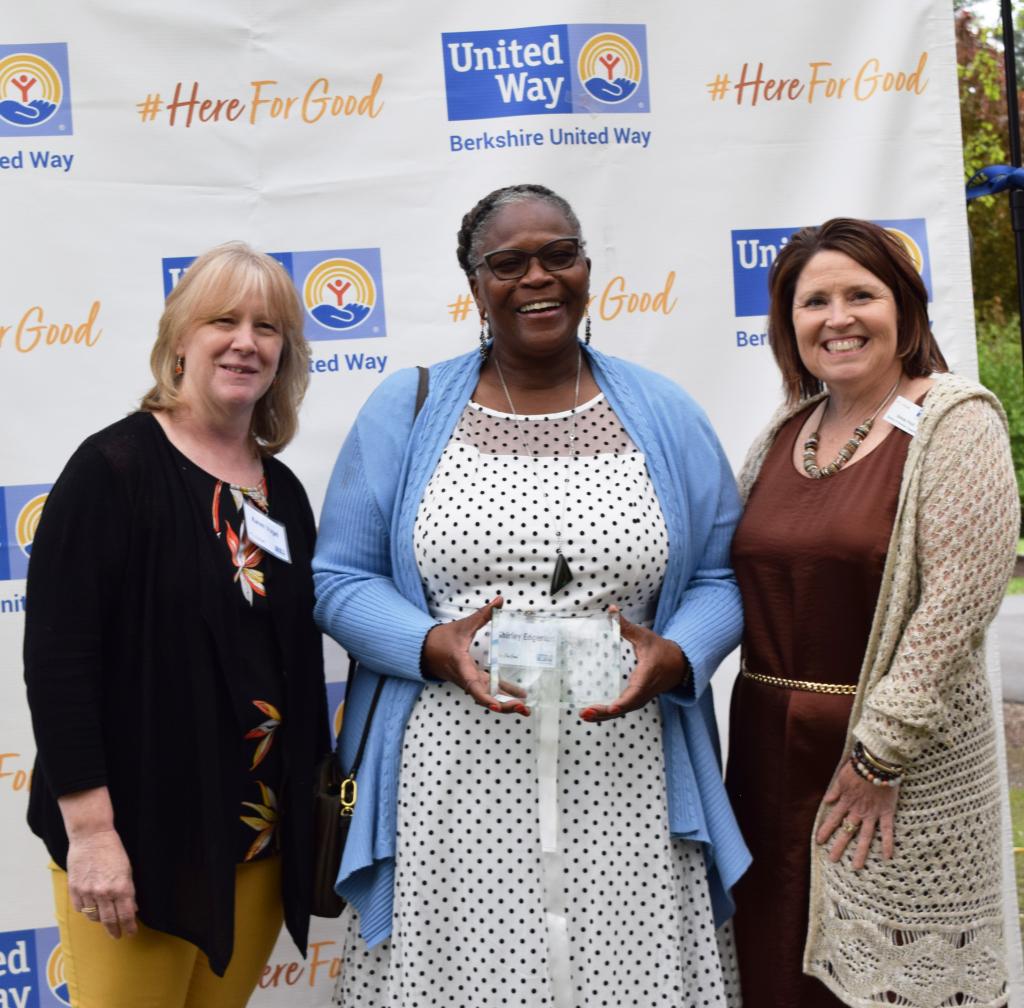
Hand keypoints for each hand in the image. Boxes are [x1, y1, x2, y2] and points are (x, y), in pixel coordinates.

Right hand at [66, 828, 137, 938]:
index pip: (126, 915)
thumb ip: (129, 890)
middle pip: (109, 920)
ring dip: (101, 921)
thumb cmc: (113, 850)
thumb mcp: (128, 869)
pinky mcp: (74, 889)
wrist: (91, 836)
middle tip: (118, 936)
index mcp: (121, 887)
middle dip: (115, 930)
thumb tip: (133, 908)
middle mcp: (104, 892)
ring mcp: (87, 892)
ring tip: (106, 920)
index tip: (131, 933)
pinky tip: (91, 909)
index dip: (129, 926)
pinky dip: (87, 911)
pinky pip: (81, 909)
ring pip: (94, 917)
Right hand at [422, 596, 528, 715]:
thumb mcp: (464, 625)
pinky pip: (490, 691)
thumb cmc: (443, 639)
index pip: (472, 685)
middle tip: (523, 708)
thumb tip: (500, 600)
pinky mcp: (474, 681)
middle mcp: (466, 679)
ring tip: (526, 709)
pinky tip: (521, 696)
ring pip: (489, 697)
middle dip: (504, 706)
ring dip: (506, 704)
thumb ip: (483, 614)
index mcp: (461, 666)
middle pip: (485, 698)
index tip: (496, 706)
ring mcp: (471, 682)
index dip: (485, 697)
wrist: (427, 651)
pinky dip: (504, 695)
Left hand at [580, 608, 688, 722]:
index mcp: (646, 676)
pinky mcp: (637, 701)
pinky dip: (607, 714)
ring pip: (622, 711)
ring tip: (584, 715)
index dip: (623, 702)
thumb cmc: (660, 650)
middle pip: (624, 707)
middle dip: (605, 712)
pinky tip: (591, 715)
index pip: (635, 693)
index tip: (612, 708)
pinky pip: (622, 710)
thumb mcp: (644, 636)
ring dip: (603, 716)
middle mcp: (644, 691)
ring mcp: (641, 698)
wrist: (678, 665)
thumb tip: (611, 609)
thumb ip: (625, 626)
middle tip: (585, 712)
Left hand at [816, 759, 897, 869]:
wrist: (877, 762)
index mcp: (846, 801)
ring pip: (865, 836)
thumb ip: (835, 790)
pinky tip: (887, 856)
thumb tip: (827, 801)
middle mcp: (858, 810)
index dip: (826, 830)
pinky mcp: (886, 812)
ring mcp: (872, 813)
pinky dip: (887, 842)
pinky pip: (887, 830)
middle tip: (832, 860)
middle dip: (839, 846)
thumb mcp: (842, 777)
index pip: (833, 819)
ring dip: (860, 851)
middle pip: (847, 831)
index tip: (818, 841)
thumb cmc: (859, 766)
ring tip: (855, 867)